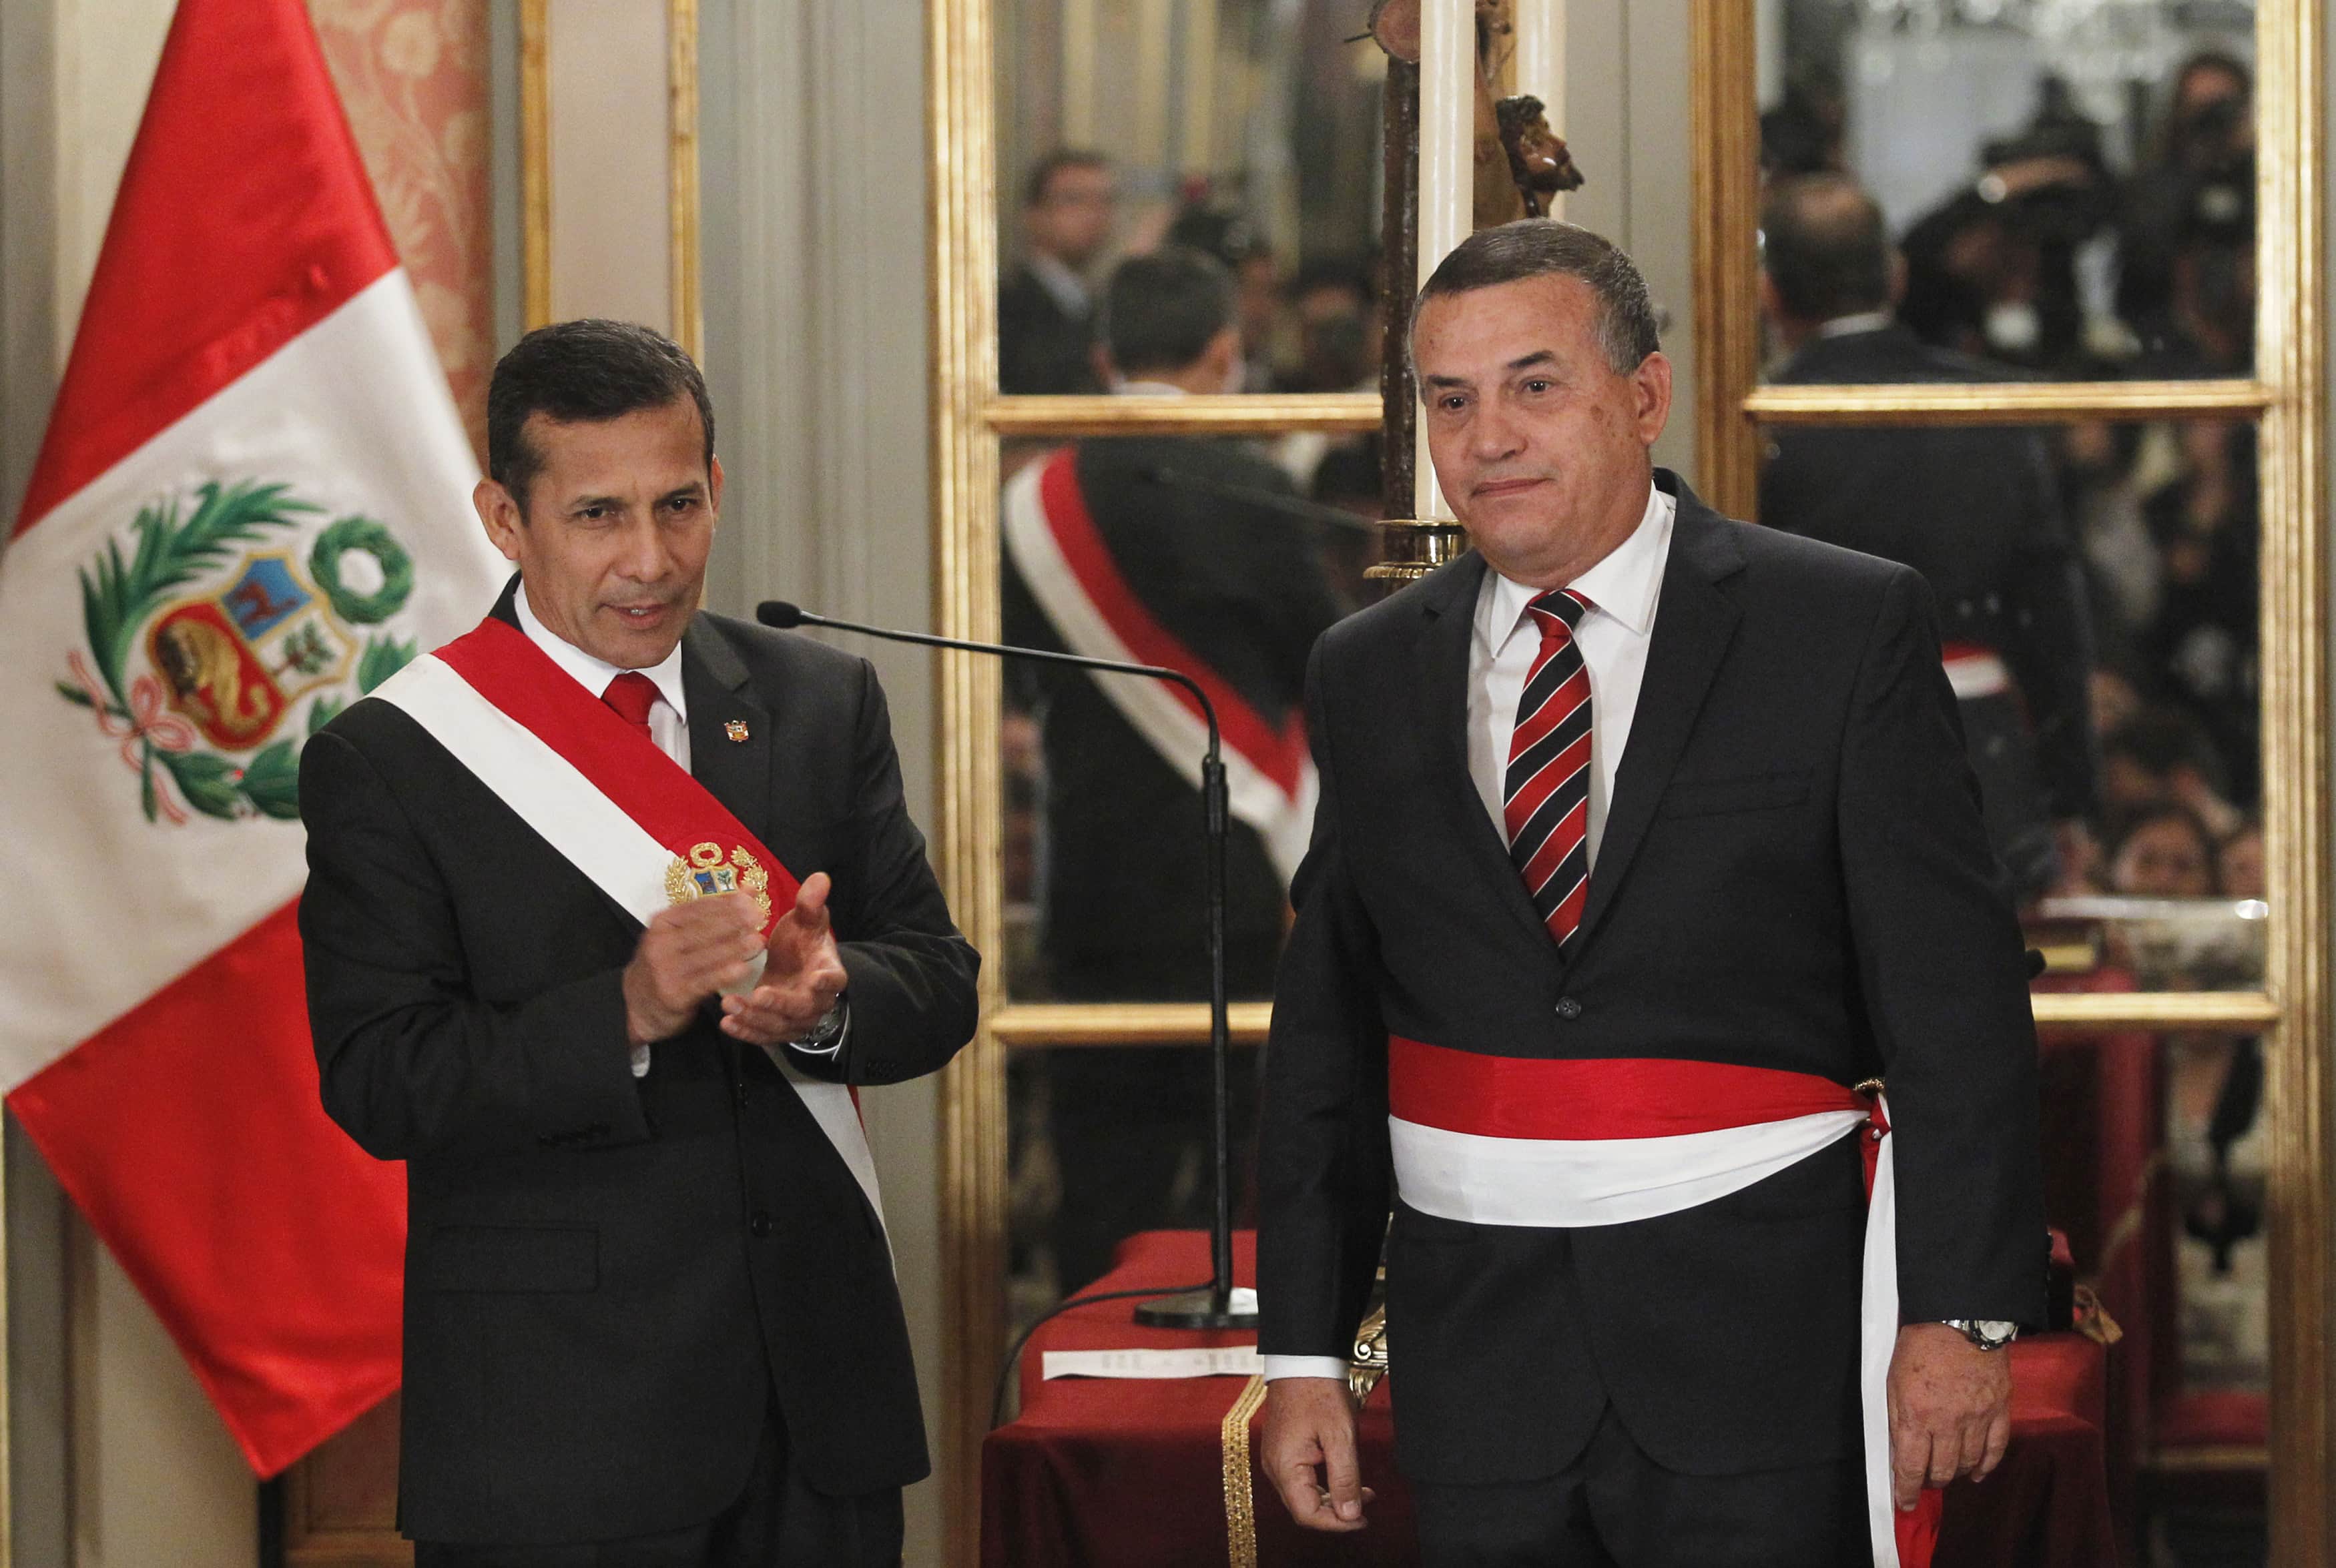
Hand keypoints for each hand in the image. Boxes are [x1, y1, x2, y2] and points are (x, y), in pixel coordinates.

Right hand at [623, 894, 763, 1045]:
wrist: (641, 1004)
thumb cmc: (668, 963)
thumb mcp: (680, 934)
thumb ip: (712, 913)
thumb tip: (748, 889)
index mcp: (663, 923)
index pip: (698, 907)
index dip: (726, 902)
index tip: (751, 898)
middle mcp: (660, 943)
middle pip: (703, 929)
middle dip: (733, 921)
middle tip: (758, 916)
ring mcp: (665, 969)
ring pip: (706, 955)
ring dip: (735, 947)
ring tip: (758, 941)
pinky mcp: (674, 994)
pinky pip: (704, 981)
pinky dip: (724, 974)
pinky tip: (743, 968)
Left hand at [720, 873, 849, 1045]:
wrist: (795, 970)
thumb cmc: (802, 944)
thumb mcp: (806, 922)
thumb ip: (811, 904)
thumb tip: (820, 877)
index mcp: (828, 973)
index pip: (834, 980)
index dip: (827, 982)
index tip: (816, 979)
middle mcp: (816, 1002)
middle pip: (803, 1009)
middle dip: (779, 1004)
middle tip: (757, 995)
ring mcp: (797, 1020)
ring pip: (780, 1026)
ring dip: (755, 1018)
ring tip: (729, 1005)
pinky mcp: (777, 1030)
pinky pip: (764, 1036)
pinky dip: (746, 1033)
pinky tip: (726, 1023)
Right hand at [1260, 1377, 1374, 1531]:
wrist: (1303, 1360)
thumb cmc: (1319, 1391)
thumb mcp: (1340, 1435)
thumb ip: (1345, 1478)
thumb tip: (1350, 1515)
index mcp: (1284, 1466)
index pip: (1307, 1514)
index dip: (1337, 1523)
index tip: (1363, 1519)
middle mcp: (1274, 1467)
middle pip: (1304, 1508)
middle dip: (1338, 1513)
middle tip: (1368, 1506)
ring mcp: (1276, 1458)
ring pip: (1304, 1495)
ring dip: (1333, 1499)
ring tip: (1364, 1492)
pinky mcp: (1283, 1450)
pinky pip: (1302, 1479)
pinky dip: (1325, 1484)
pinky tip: (1344, 1476)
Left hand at [1887, 1323, 2011, 1509]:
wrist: (1959, 1318)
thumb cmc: (1919, 1345)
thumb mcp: (1893, 1380)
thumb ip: (1897, 1419)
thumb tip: (1898, 1451)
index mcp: (1917, 1415)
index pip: (1911, 1466)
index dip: (1907, 1490)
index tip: (1905, 1503)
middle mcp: (1949, 1423)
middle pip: (1942, 1469)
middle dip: (1931, 1481)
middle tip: (1925, 1481)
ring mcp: (1977, 1418)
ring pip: (1968, 1462)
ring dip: (1955, 1473)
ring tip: (1946, 1473)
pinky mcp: (1999, 1410)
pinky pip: (1995, 1448)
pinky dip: (1985, 1465)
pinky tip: (1976, 1473)